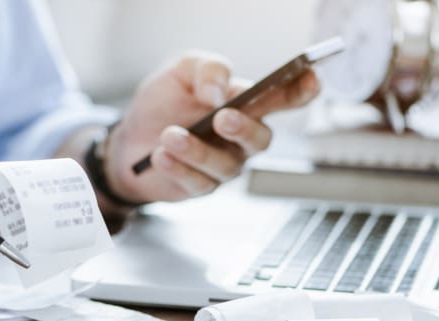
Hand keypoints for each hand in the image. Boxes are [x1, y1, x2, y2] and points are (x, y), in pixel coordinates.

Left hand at [106, 52, 319, 202]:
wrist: (128, 137)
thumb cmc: (163, 102)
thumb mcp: (181, 70)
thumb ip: (207, 70)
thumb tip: (219, 93)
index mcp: (245, 104)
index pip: (283, 97)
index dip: (302, 90)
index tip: (310, 78)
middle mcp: (241, 138)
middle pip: (262, 139)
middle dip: (245, 129)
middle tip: (222, 118)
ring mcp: (224, 164)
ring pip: (226, 165)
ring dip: (197, 150)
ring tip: (169, 135)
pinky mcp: (200, 187)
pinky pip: (198, 183)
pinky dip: (178, 168)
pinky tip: (160, 155)